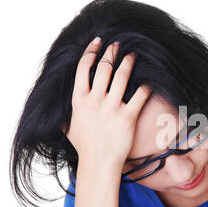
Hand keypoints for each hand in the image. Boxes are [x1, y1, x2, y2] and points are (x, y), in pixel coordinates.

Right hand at [62, 37, 150, 167]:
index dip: (91, 52)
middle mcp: (94, 100)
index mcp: (79, 100)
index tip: (97, 42)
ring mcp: (111, 108)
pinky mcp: (128, 116)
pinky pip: (139, 95)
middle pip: (104, 68)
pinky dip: (146, 85)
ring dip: (128, 62)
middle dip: (111, 52)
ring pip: (122, 76)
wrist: (98, 164)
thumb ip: (65, 114)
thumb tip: (57, 109)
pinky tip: (150, 79)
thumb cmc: (84, 148)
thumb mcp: (67, 128)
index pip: (83, 68)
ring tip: (133, 55)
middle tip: (118, 44)